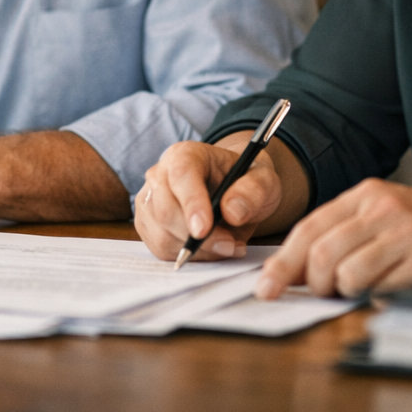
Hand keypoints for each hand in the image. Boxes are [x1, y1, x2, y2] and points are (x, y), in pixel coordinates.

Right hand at [134, 139, 282, 262]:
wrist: (235, 191)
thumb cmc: (246, 181)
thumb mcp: (264, 181)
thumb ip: (253, 191)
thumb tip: (232, 212)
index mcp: (186, 154)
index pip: (180, 175)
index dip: (191, 203)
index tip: (203, 230)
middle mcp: (160, 174)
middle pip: (165, 211)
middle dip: (199, 238)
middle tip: (231, 244)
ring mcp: (150, 201)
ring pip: (162, 236)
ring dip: (198, 250)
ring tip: (227, 244)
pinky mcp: (148, 226)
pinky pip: (163, 250)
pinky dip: (190, 256)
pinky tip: (211, 247)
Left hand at [256, 179, 411, 298]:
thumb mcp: (383, 214)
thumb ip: (343, 233)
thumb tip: (295, 270)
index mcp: (365, 192)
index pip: (309, 226)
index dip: (284, 260)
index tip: (267, 285)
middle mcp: (380, 206)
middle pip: (320, 251)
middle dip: (307, 282)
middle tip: (313, 294)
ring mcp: (401, 229)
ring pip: (343, 270)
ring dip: (337, 291)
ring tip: (348, 291)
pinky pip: (374, 283)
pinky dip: (365, 295)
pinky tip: (375, 289)